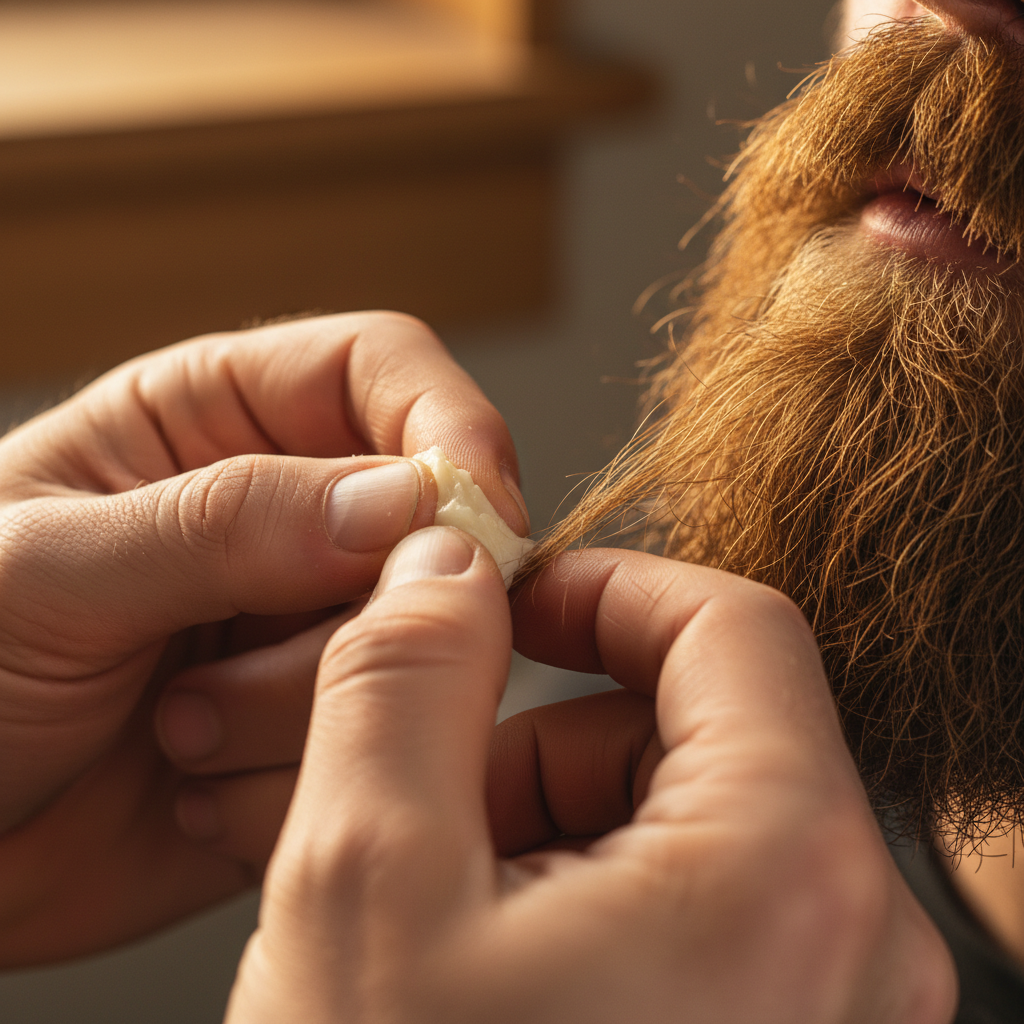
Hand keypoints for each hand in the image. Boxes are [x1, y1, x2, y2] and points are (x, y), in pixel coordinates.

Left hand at [0, 312, 526, 965]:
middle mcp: (282, 517)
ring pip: (418, 634)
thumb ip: (221, 522)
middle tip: (305, 654)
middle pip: (427, 512)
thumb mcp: (44, 572)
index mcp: (211, 422)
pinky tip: (204, 789)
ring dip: (314, 699)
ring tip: (183, 730)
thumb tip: (403, 498)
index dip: (448, 424)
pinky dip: (312, 774)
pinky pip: (392, 739)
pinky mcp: (324, 725)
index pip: (381, 370)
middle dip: (385, 592)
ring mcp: (307, 626)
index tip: (479, 512)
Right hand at [225, 532, 956, 1023]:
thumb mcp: (365, 887)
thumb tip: (441, 566)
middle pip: (699, 726)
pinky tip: (488, 970)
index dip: (601, 588)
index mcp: (787, 873)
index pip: (728, 624)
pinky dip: (582, 899)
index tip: (508, 605)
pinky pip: (690, 908)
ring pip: (685, 817)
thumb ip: (404, 682)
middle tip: (433, 789)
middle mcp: (852, 947)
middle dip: (550, 731)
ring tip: (447, 907)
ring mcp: (826, 1011)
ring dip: (552, 819)